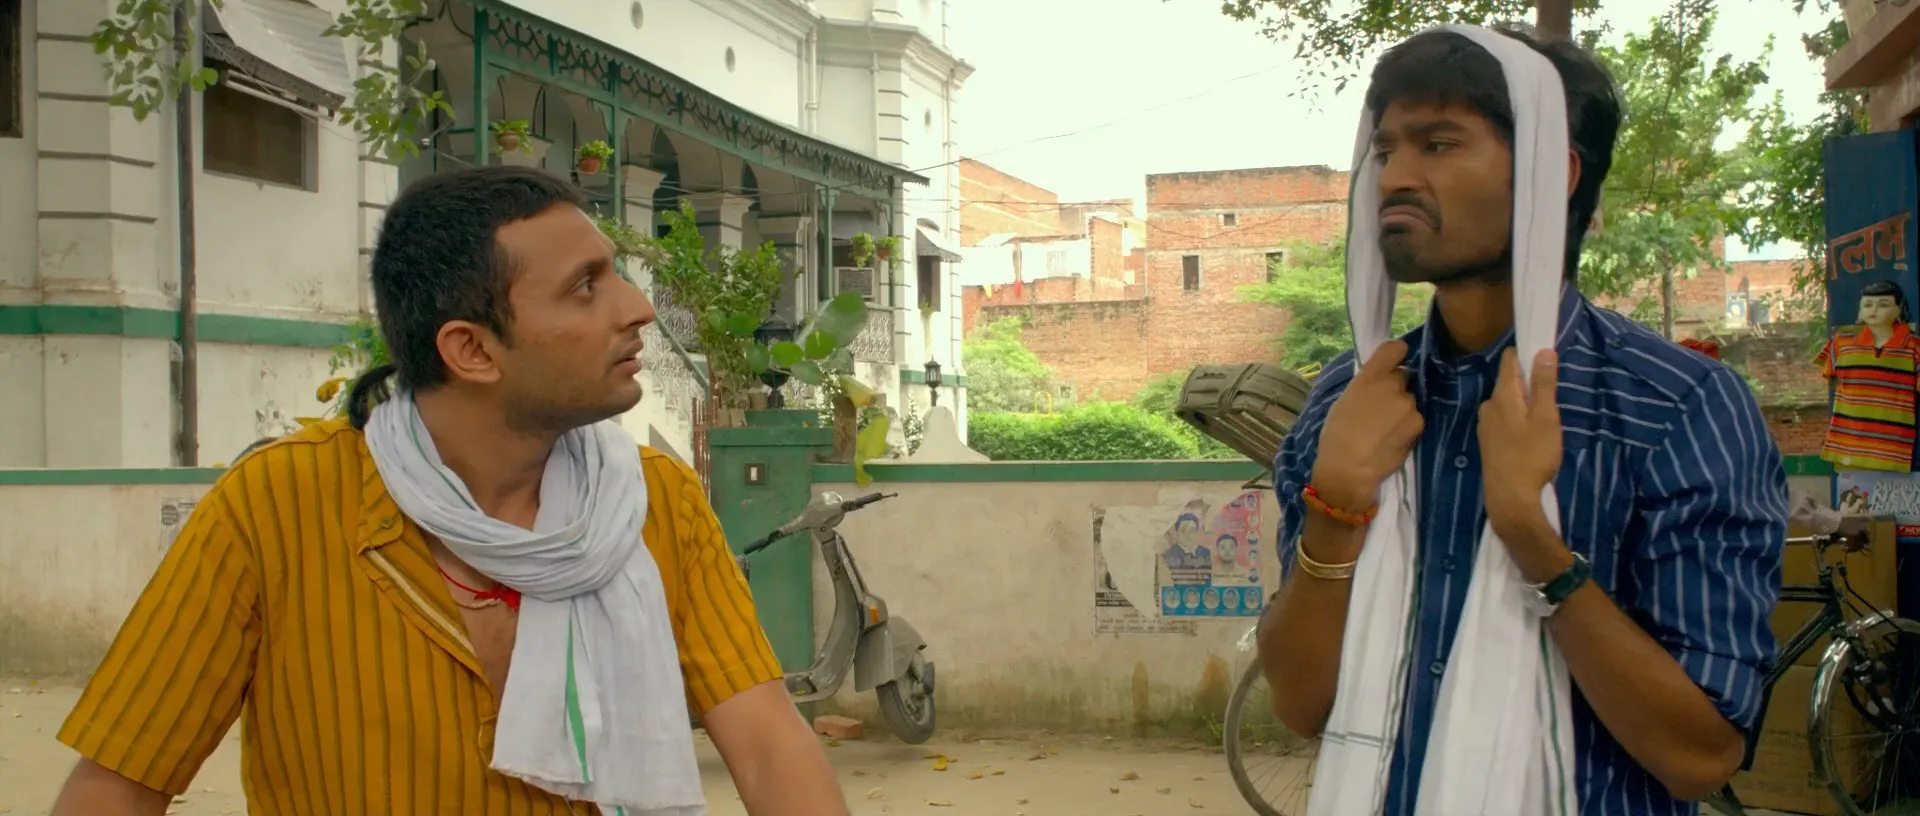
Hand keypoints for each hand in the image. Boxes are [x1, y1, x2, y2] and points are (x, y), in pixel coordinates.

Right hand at [1309, 340, 1423, 510]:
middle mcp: (1392, 385)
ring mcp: (1408, 404)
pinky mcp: (1419, 423)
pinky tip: (1393, 439)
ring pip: (1410, 399)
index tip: (1394, 364)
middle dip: (1396, 388)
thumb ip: (1365, 387)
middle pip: (1403, 376)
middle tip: (1383, 408)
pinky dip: (1408, 426)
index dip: (1397, 354)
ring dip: (1402, 409)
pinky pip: (1416, 418)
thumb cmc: (1336, 437)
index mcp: (1369, 377)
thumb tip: (1378, 385)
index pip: (1395, 348)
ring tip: (1386, 429)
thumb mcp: (1344, 402)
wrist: (1348, 469)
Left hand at [1479, 347, 1561, 540]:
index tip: (1546, 357)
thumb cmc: (1532, 456)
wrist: (1510, 498)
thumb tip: (1543, 351)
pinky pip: (1505, 419)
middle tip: (1552, 396)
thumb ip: (1544, 384)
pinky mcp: (1488, 442)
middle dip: (1530, 383)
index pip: (1509, 361)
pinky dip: (1518, 419)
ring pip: (1508, 402)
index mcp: (1501, 396)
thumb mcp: (1546, 418)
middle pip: (1509, 382)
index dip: (1527, 354)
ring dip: (1525, 404)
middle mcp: (1488, 406)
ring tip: (1545, 419)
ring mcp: (1486, 425)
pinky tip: (1530, 436)